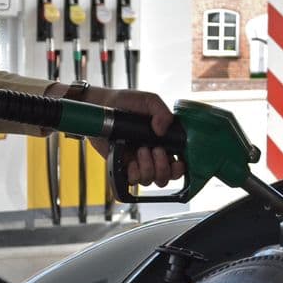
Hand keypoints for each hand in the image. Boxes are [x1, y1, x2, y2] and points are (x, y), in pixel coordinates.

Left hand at [52, 86, 186, 186]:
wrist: (102, 105)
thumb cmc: (126, 102)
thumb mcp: (149, 101)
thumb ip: (161, 112)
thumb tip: (162, 130)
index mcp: (164, 142)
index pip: (178, 164)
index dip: (179, 168)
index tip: (177, 161)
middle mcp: (152, 154)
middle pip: (165, 177)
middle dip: (163, 168)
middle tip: (155, 149)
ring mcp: (137, 161)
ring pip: (150, 180)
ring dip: (148, 168)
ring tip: (141, 150)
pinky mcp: (122, 165)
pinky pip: (132, 181)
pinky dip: (134, 174)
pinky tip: (131, 161)